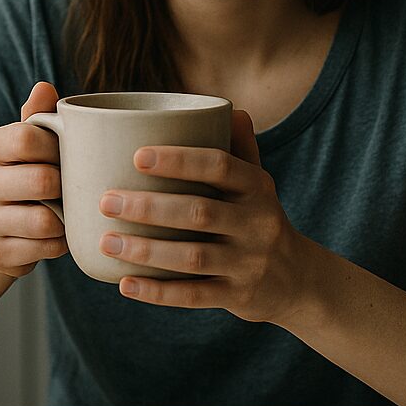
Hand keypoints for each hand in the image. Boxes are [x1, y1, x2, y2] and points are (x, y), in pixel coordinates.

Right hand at [0, 81, 67, 277]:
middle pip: (41, 180)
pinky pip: (44, 249)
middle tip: (74, 187)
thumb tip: (44, 87)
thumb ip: (39, 116)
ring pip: (44, 221)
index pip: (27, 138)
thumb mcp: (30, 143)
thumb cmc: (25, 174)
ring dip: (66, 218)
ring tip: (69, 212)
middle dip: (68, 185)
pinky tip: (59, 235)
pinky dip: (60, 243)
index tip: (67, 155)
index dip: (58, 147)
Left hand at [96, 109, 316, 322]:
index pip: (220, 166)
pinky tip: (125, 284)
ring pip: (192, 258)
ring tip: (106, 242)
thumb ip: (241, 149)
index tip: (137, 156)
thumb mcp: (259, 185)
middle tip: (107, 201)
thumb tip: (229, 108)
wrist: (298, 280)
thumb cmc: (260, 220)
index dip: (180, 161)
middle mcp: (257, 224)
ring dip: (146, 251)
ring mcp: (248, 263)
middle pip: (198, 212)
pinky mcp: (238, 297)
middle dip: (149, 207)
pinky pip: (194, 296)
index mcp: (257, 188)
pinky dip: (157, 292)